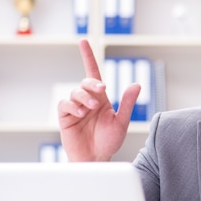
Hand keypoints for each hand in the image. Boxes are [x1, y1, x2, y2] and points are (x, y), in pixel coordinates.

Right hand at [57, 39, 140, 160]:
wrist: (96, 159)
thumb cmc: (109, 142)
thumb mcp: (121, 122)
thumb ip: (127, 103)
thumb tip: (136, 84)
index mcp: (101, 99)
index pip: (93, 74)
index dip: (88, 57)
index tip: (83, 41)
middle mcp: (87, 101)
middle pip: (85, 83)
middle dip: (92, 85)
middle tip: (101, 92)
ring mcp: (75, 109)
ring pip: (74, 93)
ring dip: (83, 97)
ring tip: (91, 109)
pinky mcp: (65, 118)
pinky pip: (64, 105)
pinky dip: (72, 106)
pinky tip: (80, 113)